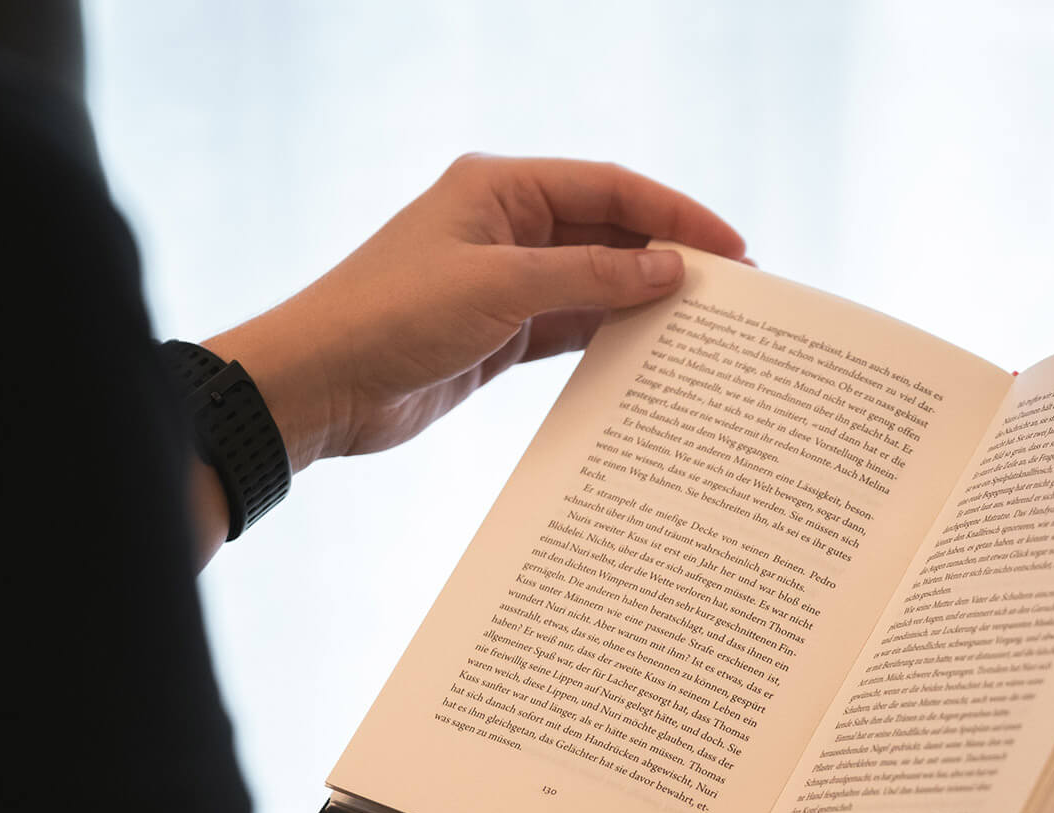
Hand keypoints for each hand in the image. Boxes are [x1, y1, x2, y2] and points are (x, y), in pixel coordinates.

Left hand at [205, 155, 745, 470]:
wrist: (319, 383)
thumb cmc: (390, 317)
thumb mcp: (500, 288)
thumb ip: (590, 275)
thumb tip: (669, 267)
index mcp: (500, 187)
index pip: (611, 187)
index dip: (677, 213)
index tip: (733, 248)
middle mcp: (506, 225)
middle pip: (610, 232)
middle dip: (669, 257)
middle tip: (734, 293)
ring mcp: (504, 281)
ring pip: (596, 281)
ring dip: (645, 300)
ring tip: (705, 326)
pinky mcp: (500, 333)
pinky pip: (573, 326)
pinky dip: (612, 336)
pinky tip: (653, 355)